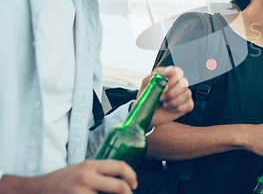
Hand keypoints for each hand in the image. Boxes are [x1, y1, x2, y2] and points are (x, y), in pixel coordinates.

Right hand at [0, 160, 136, 193]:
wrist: (35, 190)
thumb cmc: (59, 181)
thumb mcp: (80, 169)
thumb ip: (97, 172)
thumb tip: (119, 178)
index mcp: (89, 165)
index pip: (119, 166)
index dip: (131, 175)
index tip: (134, 183)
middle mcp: (86, 177)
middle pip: (119, 187)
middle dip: (128, 193)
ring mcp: (80, 192)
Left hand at [136, 66, 193, 126]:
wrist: (147, 113)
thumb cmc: (147, 97)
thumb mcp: (147, 84)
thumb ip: (158, 75)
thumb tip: (170, 70)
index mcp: (170, 76)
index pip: (178, 72)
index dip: (173, 78)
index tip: (165, 86)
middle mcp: (179, 83)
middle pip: (184, 83)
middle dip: (171, 93)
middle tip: (161, 97)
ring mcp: (185, 94)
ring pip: (187, 94)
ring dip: (173, 101)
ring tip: (165, 104)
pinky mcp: (188, 105)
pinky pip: (189, 105)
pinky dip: (177, 108)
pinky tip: (170, 108)